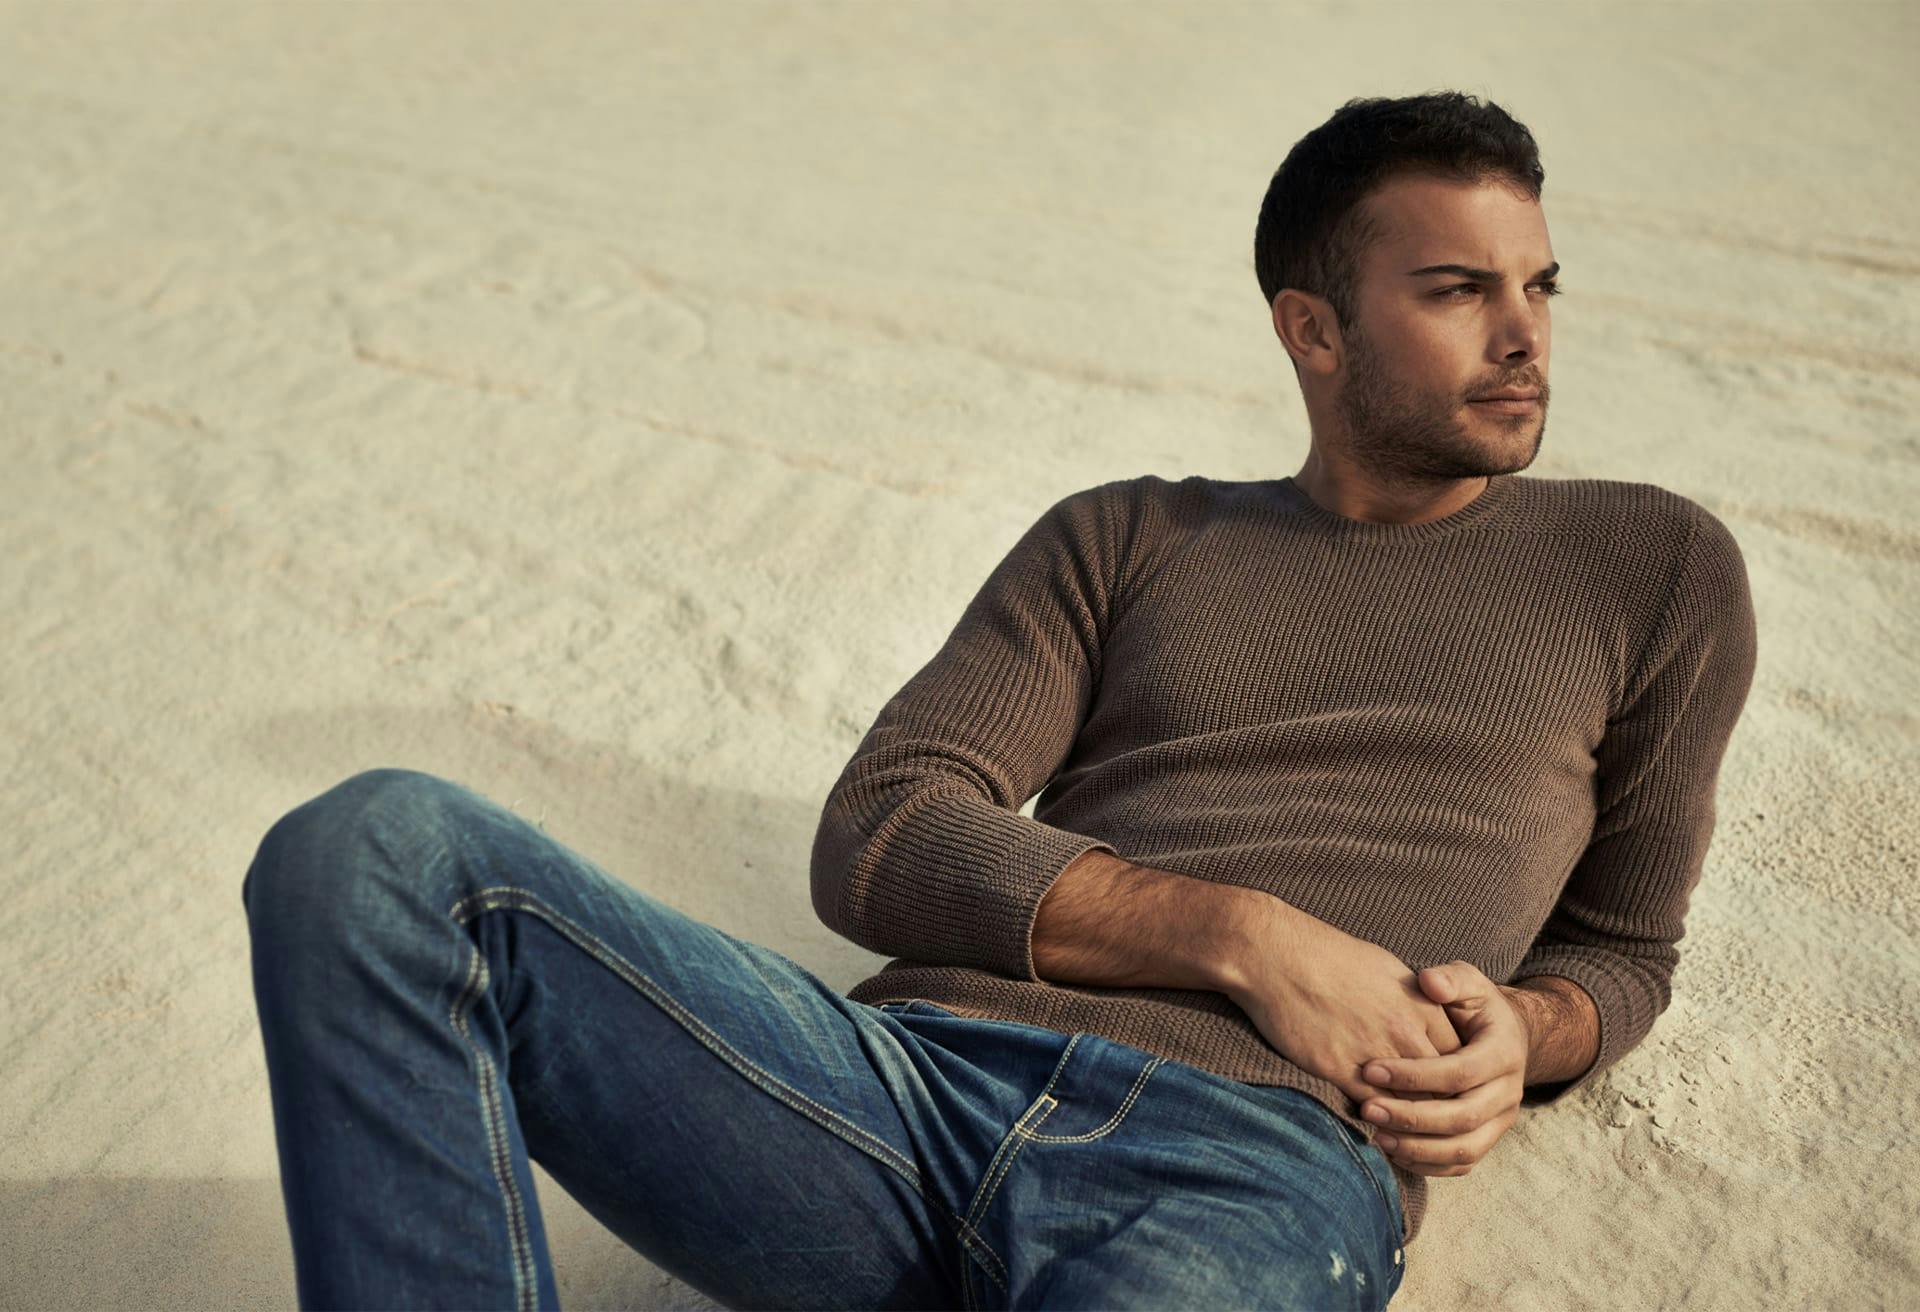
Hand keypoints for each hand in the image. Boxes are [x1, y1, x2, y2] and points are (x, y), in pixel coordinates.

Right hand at [1222, 898, 1463, 1110]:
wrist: (1277, 955)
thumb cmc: (1328, 955)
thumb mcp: (1388, 968)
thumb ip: (1415, 1001)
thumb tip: (1426, 1018)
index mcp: (1423, 1007)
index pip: (1460, 1059)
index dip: (1457, 1082)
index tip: (1448, 1093)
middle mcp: (1406, 1033)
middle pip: (1445, 1089)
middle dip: (1444, 1110)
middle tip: (1437, 1126)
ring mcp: (1375, 1053)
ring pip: (1413, 1107)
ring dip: (1413, 1123)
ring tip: (1410, 1136)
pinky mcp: (1339, 1069)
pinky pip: (1373, 1109)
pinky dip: (1381, 1124)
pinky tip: (1380, 1129)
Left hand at [1356, 962, 1529, 1176]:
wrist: (1506, 1038)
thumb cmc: (1475, 1008)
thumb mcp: (1469, 983)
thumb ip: (1450, 979)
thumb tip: (1429, 981)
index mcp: (1503, 1053)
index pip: (1459, 1072)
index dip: (1415, 1075)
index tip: (1370, 1070)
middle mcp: (1508, 1093)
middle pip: (1462, 1117)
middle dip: (1412, 1117)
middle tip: (1367, 1109)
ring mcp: (1501, 1121)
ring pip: (1464, 1149)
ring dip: (1418, 1148)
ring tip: (1376, 1136)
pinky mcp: (1488, 1139)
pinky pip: (1461, 1164)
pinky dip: (1427, 1165)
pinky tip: (1392, 1151)